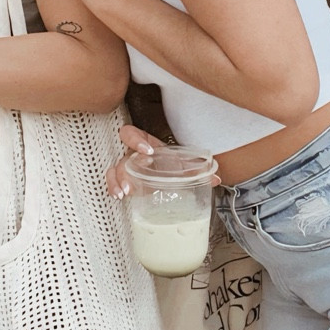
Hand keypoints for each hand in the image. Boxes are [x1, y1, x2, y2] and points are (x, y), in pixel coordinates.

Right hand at [106, 123, 221, 197]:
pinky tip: (118, 196)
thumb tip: (215, 178)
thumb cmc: (169, 164)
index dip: (136, 140)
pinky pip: (113, 181)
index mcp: (144, 144)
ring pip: (114, 170)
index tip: (147, 152)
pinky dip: (114, 188)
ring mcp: (127, 168)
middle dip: (124, 170)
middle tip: (131, 183)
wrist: (165, 172)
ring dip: (116, 181)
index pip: (131, 134)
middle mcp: (132, 155)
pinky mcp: (125, 180)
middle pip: (122, 156)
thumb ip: (197, 169)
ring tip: (123, 192)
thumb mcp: (181, 164)